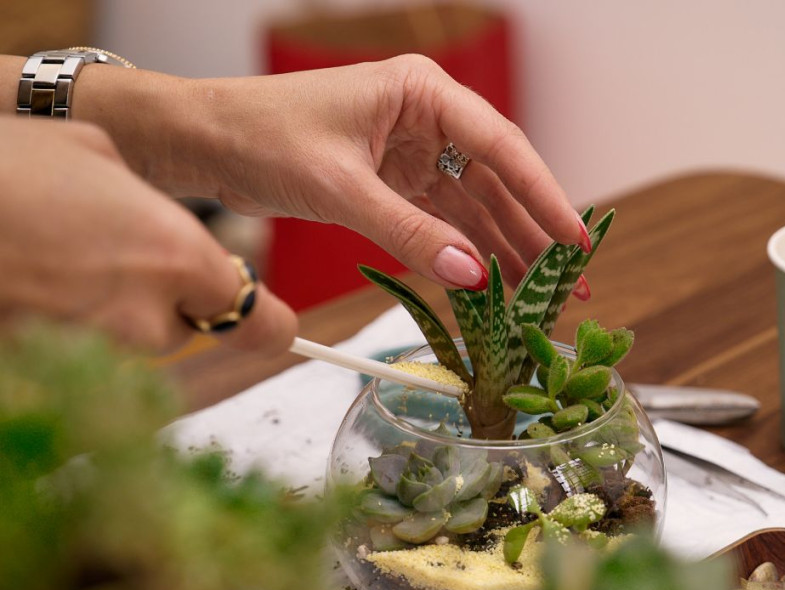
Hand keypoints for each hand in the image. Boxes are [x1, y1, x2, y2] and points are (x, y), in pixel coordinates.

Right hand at [0, 117, 295, 353]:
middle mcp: (144, 312)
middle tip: (112, 258)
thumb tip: (154, 214)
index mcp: (174, 255)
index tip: (279, 328)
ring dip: (110, 315)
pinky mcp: (50, 365)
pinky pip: (80, 353)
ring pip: (129, 345)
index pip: (255, 317)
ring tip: (59, 262)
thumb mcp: (93, 154)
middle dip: (161, 303)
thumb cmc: (7, 168)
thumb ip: (147, 200)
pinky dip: (66, 327)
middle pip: (182, 331)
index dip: (260, 319)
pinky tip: (35, 280)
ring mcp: (94, 347)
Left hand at [117, 56, 592, 295]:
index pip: (502, 147)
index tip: (577, 240)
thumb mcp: (340, 188)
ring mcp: (413, 153)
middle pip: (498, 181)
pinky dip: (467, 255)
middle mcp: (427, 119)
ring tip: (542, 297)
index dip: (545, 197)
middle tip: (569, 283)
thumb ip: (409, 232)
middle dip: (534, 233)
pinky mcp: (395, 184)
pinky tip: (494, 287)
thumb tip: (472, 277)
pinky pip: (444, 223)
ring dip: (506, 251)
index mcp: (422, 94)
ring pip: (475, 207)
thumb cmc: (262, 137)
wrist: (203, 141)